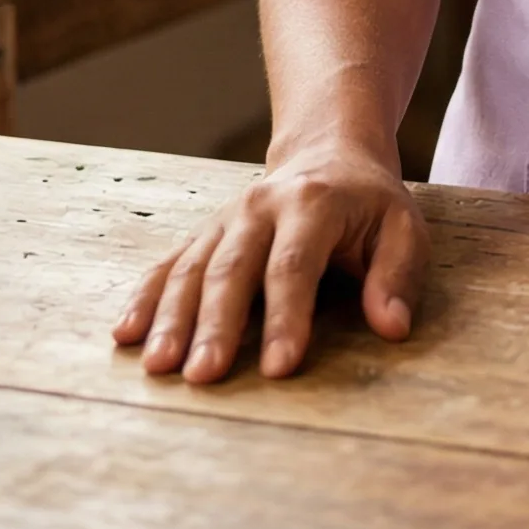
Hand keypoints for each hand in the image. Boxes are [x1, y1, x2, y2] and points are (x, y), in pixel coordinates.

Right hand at [111, 136, 428, 383]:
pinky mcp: (204, 233)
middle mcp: (261, 207)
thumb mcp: (402, 226)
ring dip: (172, 318)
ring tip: (158, 366)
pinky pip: (168, 264)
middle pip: (233, 269)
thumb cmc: (369, 204)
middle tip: (203, 376)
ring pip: (192, 268)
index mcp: (313, 203)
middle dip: (217, 324)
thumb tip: (392, 326)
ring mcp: (225, 219)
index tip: (280, 366)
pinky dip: (145, 298)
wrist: (328, 151)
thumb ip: (398, 275)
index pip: (296, 264)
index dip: (287, 316)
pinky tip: (125, 335)